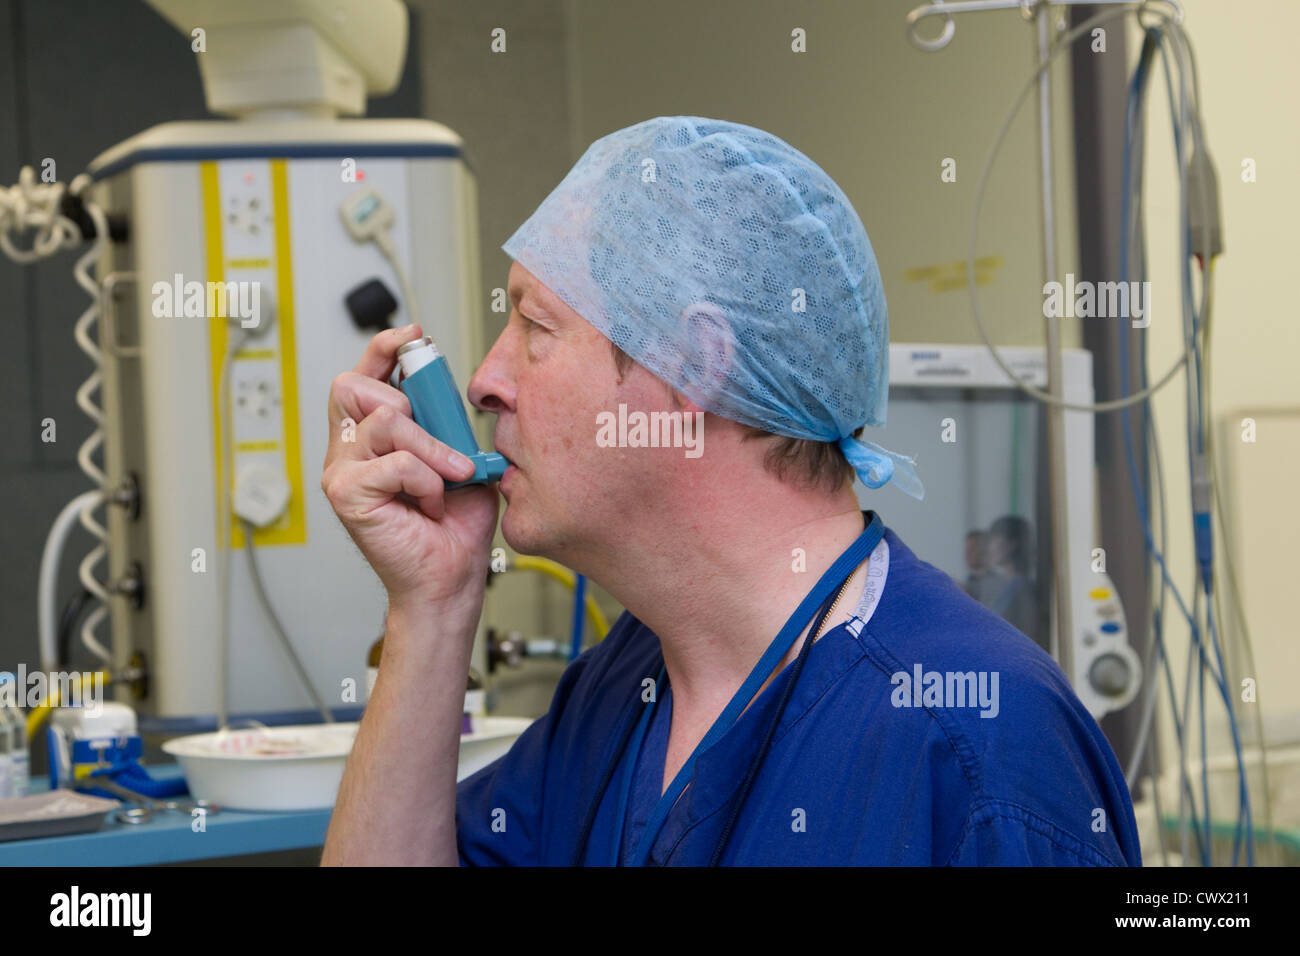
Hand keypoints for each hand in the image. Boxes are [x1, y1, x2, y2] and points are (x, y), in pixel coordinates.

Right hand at [321, 325, 499, 610]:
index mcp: (371, 438)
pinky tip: (432, 504)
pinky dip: (427, 480)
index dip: (382, 349)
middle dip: (407, 402)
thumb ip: (448, 425)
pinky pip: (395, 462)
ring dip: (431, 448)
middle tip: (439, 439)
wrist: (450, 580)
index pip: (362, 376)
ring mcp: (341, 472)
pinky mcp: (347, 495)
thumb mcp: (460, 459)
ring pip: (386, 422)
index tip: (414, 336)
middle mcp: (348, 451)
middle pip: (355, 387)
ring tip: (448, 480)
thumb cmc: (453, 528)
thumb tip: (448, 394)